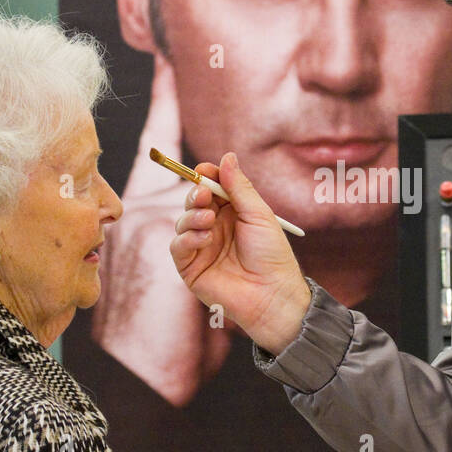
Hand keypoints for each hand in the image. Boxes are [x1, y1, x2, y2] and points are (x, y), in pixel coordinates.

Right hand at [169, 152, 311, 353]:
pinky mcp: (191, 268)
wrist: (272, 294)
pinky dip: (187, 238)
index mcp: (233, 213)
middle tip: (204, 194)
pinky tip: (203, 237)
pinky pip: (178, 246)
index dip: (206, 177)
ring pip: (183, 221)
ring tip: (208, 219)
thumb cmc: (272, 256)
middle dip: (195, 193)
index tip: (204, 169)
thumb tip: (226, 156)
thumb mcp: (259, 215)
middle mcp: (215, 228)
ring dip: (192, 215)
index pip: (212, 187)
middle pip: (194, 202)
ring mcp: (201, 247)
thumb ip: (239, 187)